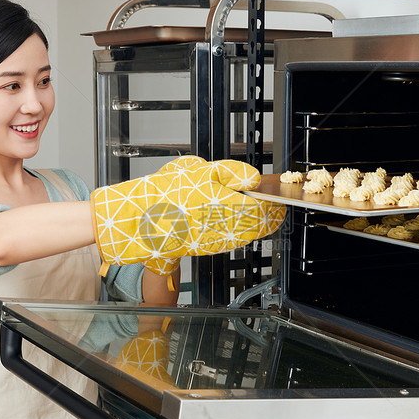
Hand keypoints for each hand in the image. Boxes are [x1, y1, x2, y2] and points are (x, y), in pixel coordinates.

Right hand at [91, 156, 284, 274]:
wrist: (142, 220)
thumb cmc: (168, 193)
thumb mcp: (202, 170)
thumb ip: (232, 173)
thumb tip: (252, 177)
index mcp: (232, 207)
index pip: (267, 208)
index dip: (274, 201)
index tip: (276, 194)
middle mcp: (229, 229)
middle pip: (261, 224)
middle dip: (268, 214)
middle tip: (270, 204)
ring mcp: (219, 241)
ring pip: (248, 234)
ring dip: (254, 223)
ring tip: (252, 211)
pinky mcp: (208, 248)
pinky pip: (231, 240)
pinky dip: (237, 231)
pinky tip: (230, 221)